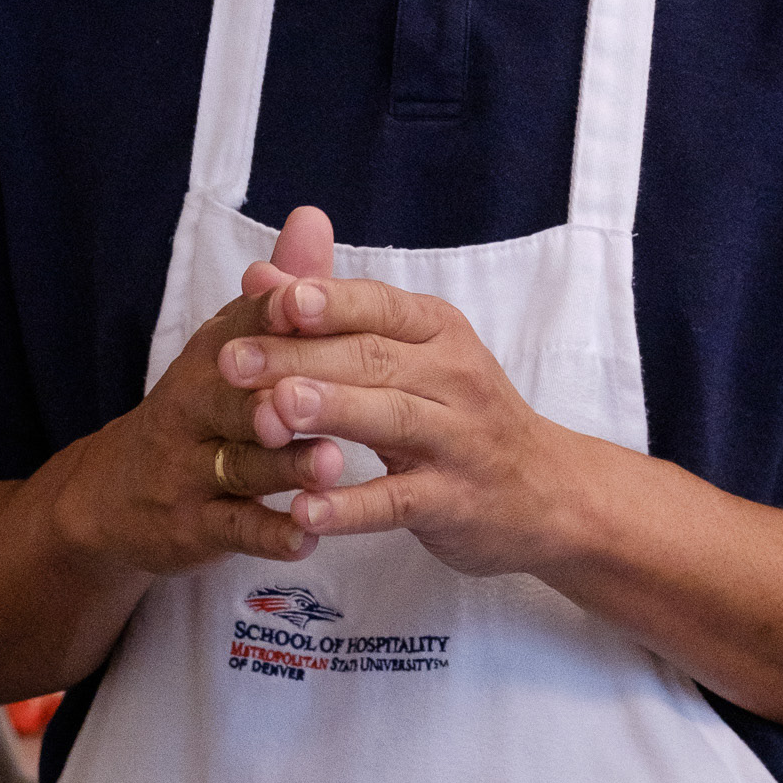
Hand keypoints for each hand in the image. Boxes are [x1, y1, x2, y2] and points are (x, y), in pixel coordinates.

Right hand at [52, 207, 346, 576]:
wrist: (113, 494)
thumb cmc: (200, 406)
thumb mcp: (230, 343)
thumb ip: (279, 290)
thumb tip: (314, 215)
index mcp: (211, 355)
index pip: (243, 327)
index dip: (270, 315)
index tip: (304, 303)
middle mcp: (195, 407)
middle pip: (237, 400)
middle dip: (274, 397)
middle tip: (318, 397)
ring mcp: (190, 470)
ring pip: (241, 466)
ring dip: (286, 467)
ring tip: (333, 465)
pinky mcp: (193, 527)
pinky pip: (233, 530)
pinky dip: (269, 534)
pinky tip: (307, 537)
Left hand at [217, 272, 567, 576]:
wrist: (550, 492)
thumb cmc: (462, 415)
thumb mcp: (414, 353)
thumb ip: (335, 312)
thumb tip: (261, 271)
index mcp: (438, 332)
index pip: (377, 306)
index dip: (323, 301)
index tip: (267, 297)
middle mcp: (454, 377)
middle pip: (371, 359)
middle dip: (298, 358)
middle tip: (232, 361)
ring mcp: (457, 442)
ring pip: (389, 420)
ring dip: (329, 414)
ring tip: (268, 415)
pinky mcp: (453, 502)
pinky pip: (397, 502)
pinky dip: (351, 507)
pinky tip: (304, 511)